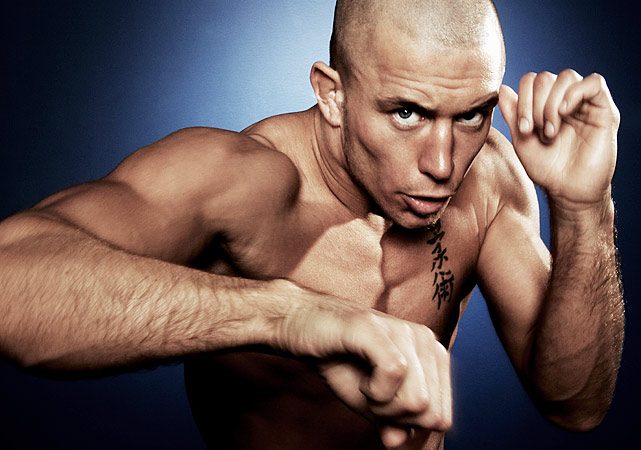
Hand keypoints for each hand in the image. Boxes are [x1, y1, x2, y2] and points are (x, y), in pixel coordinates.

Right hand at [319, 317, 451, 447]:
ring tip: (365, 385)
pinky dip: (374, 390)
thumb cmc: (341, 361)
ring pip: (417, 398)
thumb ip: (393, 421)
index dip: (408, 425)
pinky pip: (395, 374)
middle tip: (371, 395)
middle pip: (430, 412)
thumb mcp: (371, 402)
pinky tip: (361, 380)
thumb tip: (400, 441)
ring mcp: (403, 331)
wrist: (303, 328)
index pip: (442, 416)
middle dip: (397, 417)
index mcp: (433, 357)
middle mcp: (426, 340)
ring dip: (383, 405)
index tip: (384, 407)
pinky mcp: (378, 328)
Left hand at [498, 70, 619, 209]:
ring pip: (567, 77)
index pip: (531, 81)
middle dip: (535, 104)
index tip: (522, 128)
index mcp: (544, 104)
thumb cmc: (546, 167)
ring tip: (550, 131)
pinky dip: (575, 92)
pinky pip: (594, 82)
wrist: (568, 189)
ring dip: (551, 103)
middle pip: (545, 77)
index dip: (522, 98)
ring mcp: (584, 103)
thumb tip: (502, 89)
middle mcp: (564, 100)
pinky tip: (565, 112)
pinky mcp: (604, 110)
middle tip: (535, 131)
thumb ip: (512, 114)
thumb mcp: (521, 140)